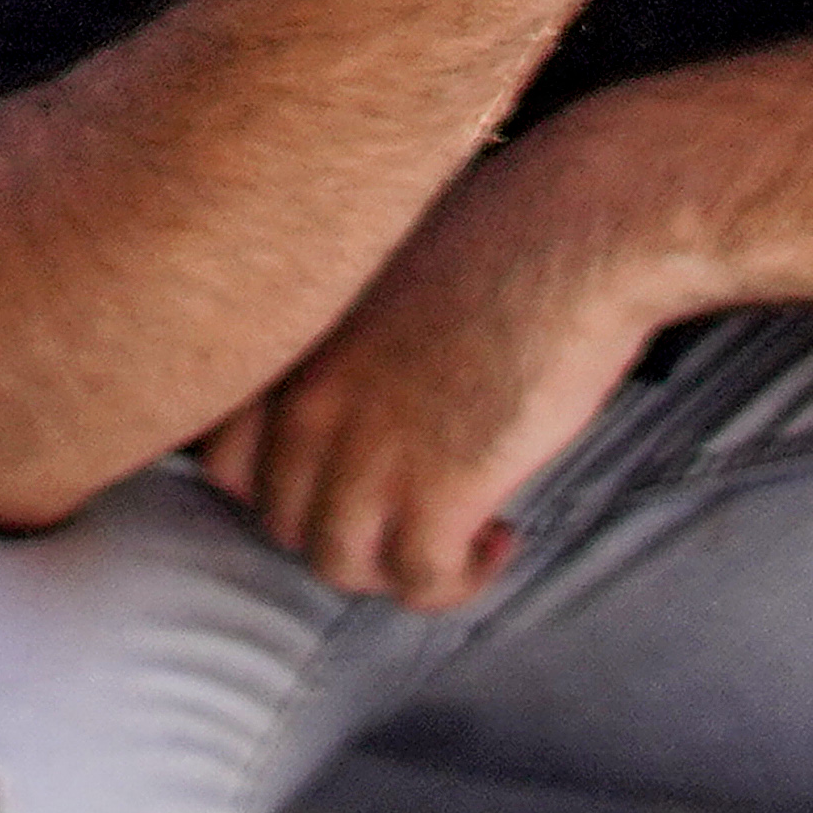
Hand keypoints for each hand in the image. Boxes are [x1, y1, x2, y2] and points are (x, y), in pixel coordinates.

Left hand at [192, 128, 668, 607]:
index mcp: (289, 352)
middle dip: (347, 526)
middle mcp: (308, 406)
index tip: (341, 478)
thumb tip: (361, 393)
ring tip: (458, 530)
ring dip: (397, 562)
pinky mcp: (435, 494)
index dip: (278, 485)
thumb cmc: (509, 227)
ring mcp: (364, 455)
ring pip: (339, 566)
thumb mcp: (382, 268)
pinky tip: (501, 538)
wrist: (589, 228)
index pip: (222, 462)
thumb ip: (342, 336)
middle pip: (282, 522)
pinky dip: (457, 580)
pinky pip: (417, 585)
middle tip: (415, 505)